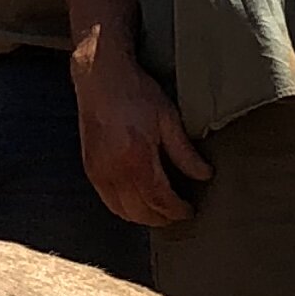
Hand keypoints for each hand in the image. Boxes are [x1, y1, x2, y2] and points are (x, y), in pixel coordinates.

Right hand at [73, 41, 210, 225]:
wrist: (100, 77)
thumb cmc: (134, 93)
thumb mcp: (168, 118)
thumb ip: (185, 152)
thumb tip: (204, 175)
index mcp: (137, 159)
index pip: (160, 200)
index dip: (177, 210)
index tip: (189, 210)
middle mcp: (114, 171)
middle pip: (141, 212)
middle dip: (162, 218)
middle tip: (178, 214)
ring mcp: (99, 172)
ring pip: (122, 211)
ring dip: (143, 217)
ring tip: (161, 212)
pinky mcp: (90, 169)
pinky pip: (108, 201)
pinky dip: (124, 209)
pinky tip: (138, 202)